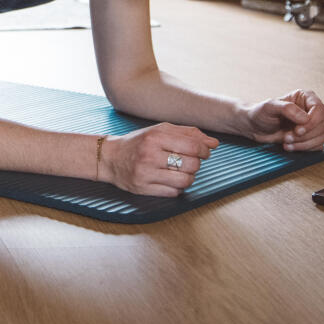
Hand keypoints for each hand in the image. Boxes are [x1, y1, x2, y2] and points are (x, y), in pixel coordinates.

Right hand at [98, 123, 218, 196]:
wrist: (110, 157)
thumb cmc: (139, 142)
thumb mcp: (160, 130)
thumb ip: (188, 134)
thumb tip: (214, 143)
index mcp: (155, 137)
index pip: (193, 147)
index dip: (205, 151)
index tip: (204, 152)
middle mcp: (150, 155)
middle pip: (192, 165)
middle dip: (196, 164)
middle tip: (189, 161)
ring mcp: (146, 174)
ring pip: (185, 181)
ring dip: (188, 177)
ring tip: (181, 171)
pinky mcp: (143, 189)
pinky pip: (174, 193)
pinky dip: (177, 187)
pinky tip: (170, 180)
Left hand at [241, 89, 323, 151]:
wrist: (254, 127)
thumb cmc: (260, 113)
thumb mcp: (269, 106)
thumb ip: (287, 108)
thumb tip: (305, 119)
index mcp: (305, 97)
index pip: (320, 110)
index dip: (312, 123)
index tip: (298, 130)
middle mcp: (312, 110)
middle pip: (323, 125)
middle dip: (305, 135)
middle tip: (287, 137)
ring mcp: (313, 124)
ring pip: (322, 137)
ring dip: (304, 144)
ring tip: (286, 142)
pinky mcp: (311, 137)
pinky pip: (317, 146)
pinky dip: (304, 149)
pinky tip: (289, 146)